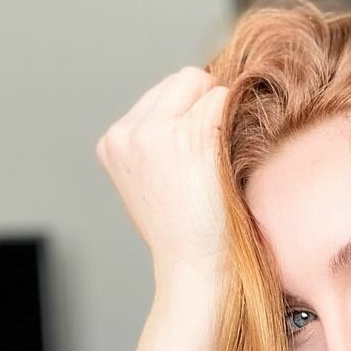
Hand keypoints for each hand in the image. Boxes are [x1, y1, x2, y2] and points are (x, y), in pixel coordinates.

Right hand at [96, 65, 230, 281]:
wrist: (194, 270)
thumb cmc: (186, 237)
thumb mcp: (152, 185)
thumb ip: (157, 145)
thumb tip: (195, 108)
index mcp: (114, 142)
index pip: (163, 94)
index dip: (191, 115)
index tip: (200, 153)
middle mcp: (129, 132)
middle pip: (184, 80)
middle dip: (205, 107)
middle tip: (215, 158)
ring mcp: (156, 132)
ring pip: (205, 86)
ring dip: (221, 117)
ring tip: (219, 166)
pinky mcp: (189, 137)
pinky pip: (224, 101)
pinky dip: (236, 124)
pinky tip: (230, 163)